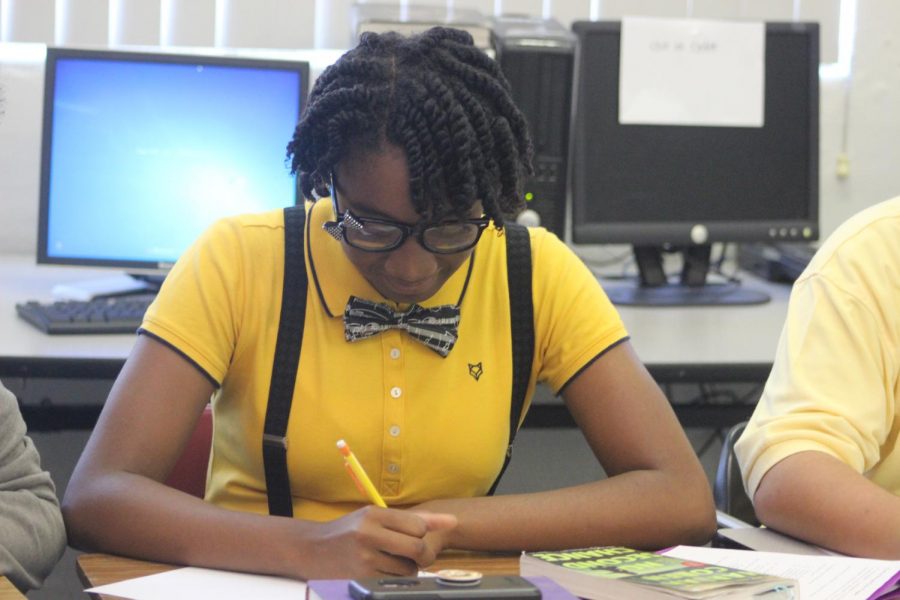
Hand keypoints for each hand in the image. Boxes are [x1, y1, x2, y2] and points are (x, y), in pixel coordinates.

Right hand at [296, 506, 456, 578]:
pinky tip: (379, 571)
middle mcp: (368, 534)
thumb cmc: (350, 531)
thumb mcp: (377, 516)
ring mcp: (364, 559)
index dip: (421, 535)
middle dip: (421, 556)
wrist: (311, 549)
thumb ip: (415, 519)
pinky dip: (392, 580)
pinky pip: (393, 583)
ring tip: (390, 562)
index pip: (419, 526)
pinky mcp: (361, 579)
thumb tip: (452, 521)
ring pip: (408, 571)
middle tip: (412, 556)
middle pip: (417, 549)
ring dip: (406, 570)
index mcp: (374, 514)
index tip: (412, 537)